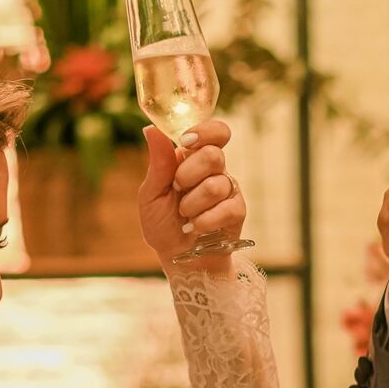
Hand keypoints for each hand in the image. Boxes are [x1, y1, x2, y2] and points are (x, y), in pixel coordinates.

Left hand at [139, 120, 244, 263]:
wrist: (178, 258)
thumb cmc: (163, 224)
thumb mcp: (151, 194)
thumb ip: (157, 163)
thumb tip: (151, 129)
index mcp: (194, 158)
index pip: (216, 131)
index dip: (206, 132)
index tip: (186, 142)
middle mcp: (215, 170)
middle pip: (214, 155)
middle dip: (188, 174)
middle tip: (177, 189)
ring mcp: (228, 190)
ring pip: (217, 185)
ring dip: (192, 204)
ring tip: (184, 215)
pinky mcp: (237, 212)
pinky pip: (227, 209)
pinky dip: (204, 220)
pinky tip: (195, 227)